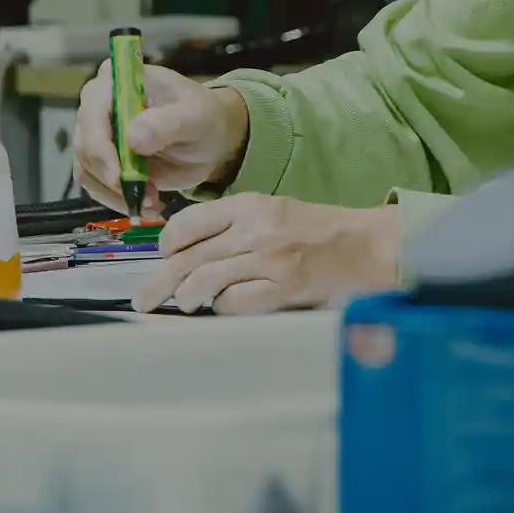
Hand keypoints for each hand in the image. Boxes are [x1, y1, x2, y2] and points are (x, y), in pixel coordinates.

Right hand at [73, 62, 249, 217]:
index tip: (118, 176)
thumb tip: (133, 139)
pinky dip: (119, 201)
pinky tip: (148, 207)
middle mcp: (98, 107)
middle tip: (145, 196)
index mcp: (115, 83)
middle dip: (111, 178)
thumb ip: (167, 123)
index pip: (92, 113)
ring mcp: (99, 136)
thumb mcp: (195, 116)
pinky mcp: (105, 162)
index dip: (99, 147)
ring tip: (152, 204)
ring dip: (116, 194)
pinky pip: (98, 187)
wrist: (212, 138)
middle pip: (85, 146)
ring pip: (88, 171)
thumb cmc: (203, 117)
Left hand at [133, 194, 400, 314]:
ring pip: (205, 280)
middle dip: (159, 282)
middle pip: (188, 257)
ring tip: (183, 305)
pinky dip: (222, 307)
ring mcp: (270, 258)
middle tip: (145, 298)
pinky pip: (235, 302)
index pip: (188, 223)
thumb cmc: (322, 231)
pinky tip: (222, 307)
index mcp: (250, 205)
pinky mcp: (284, 287)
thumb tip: (189, 253)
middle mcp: (256, 228)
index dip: (166, 245)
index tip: (161, 259)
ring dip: (186, 297)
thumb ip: (234, 226)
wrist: (368, 244)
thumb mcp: (274, 212)